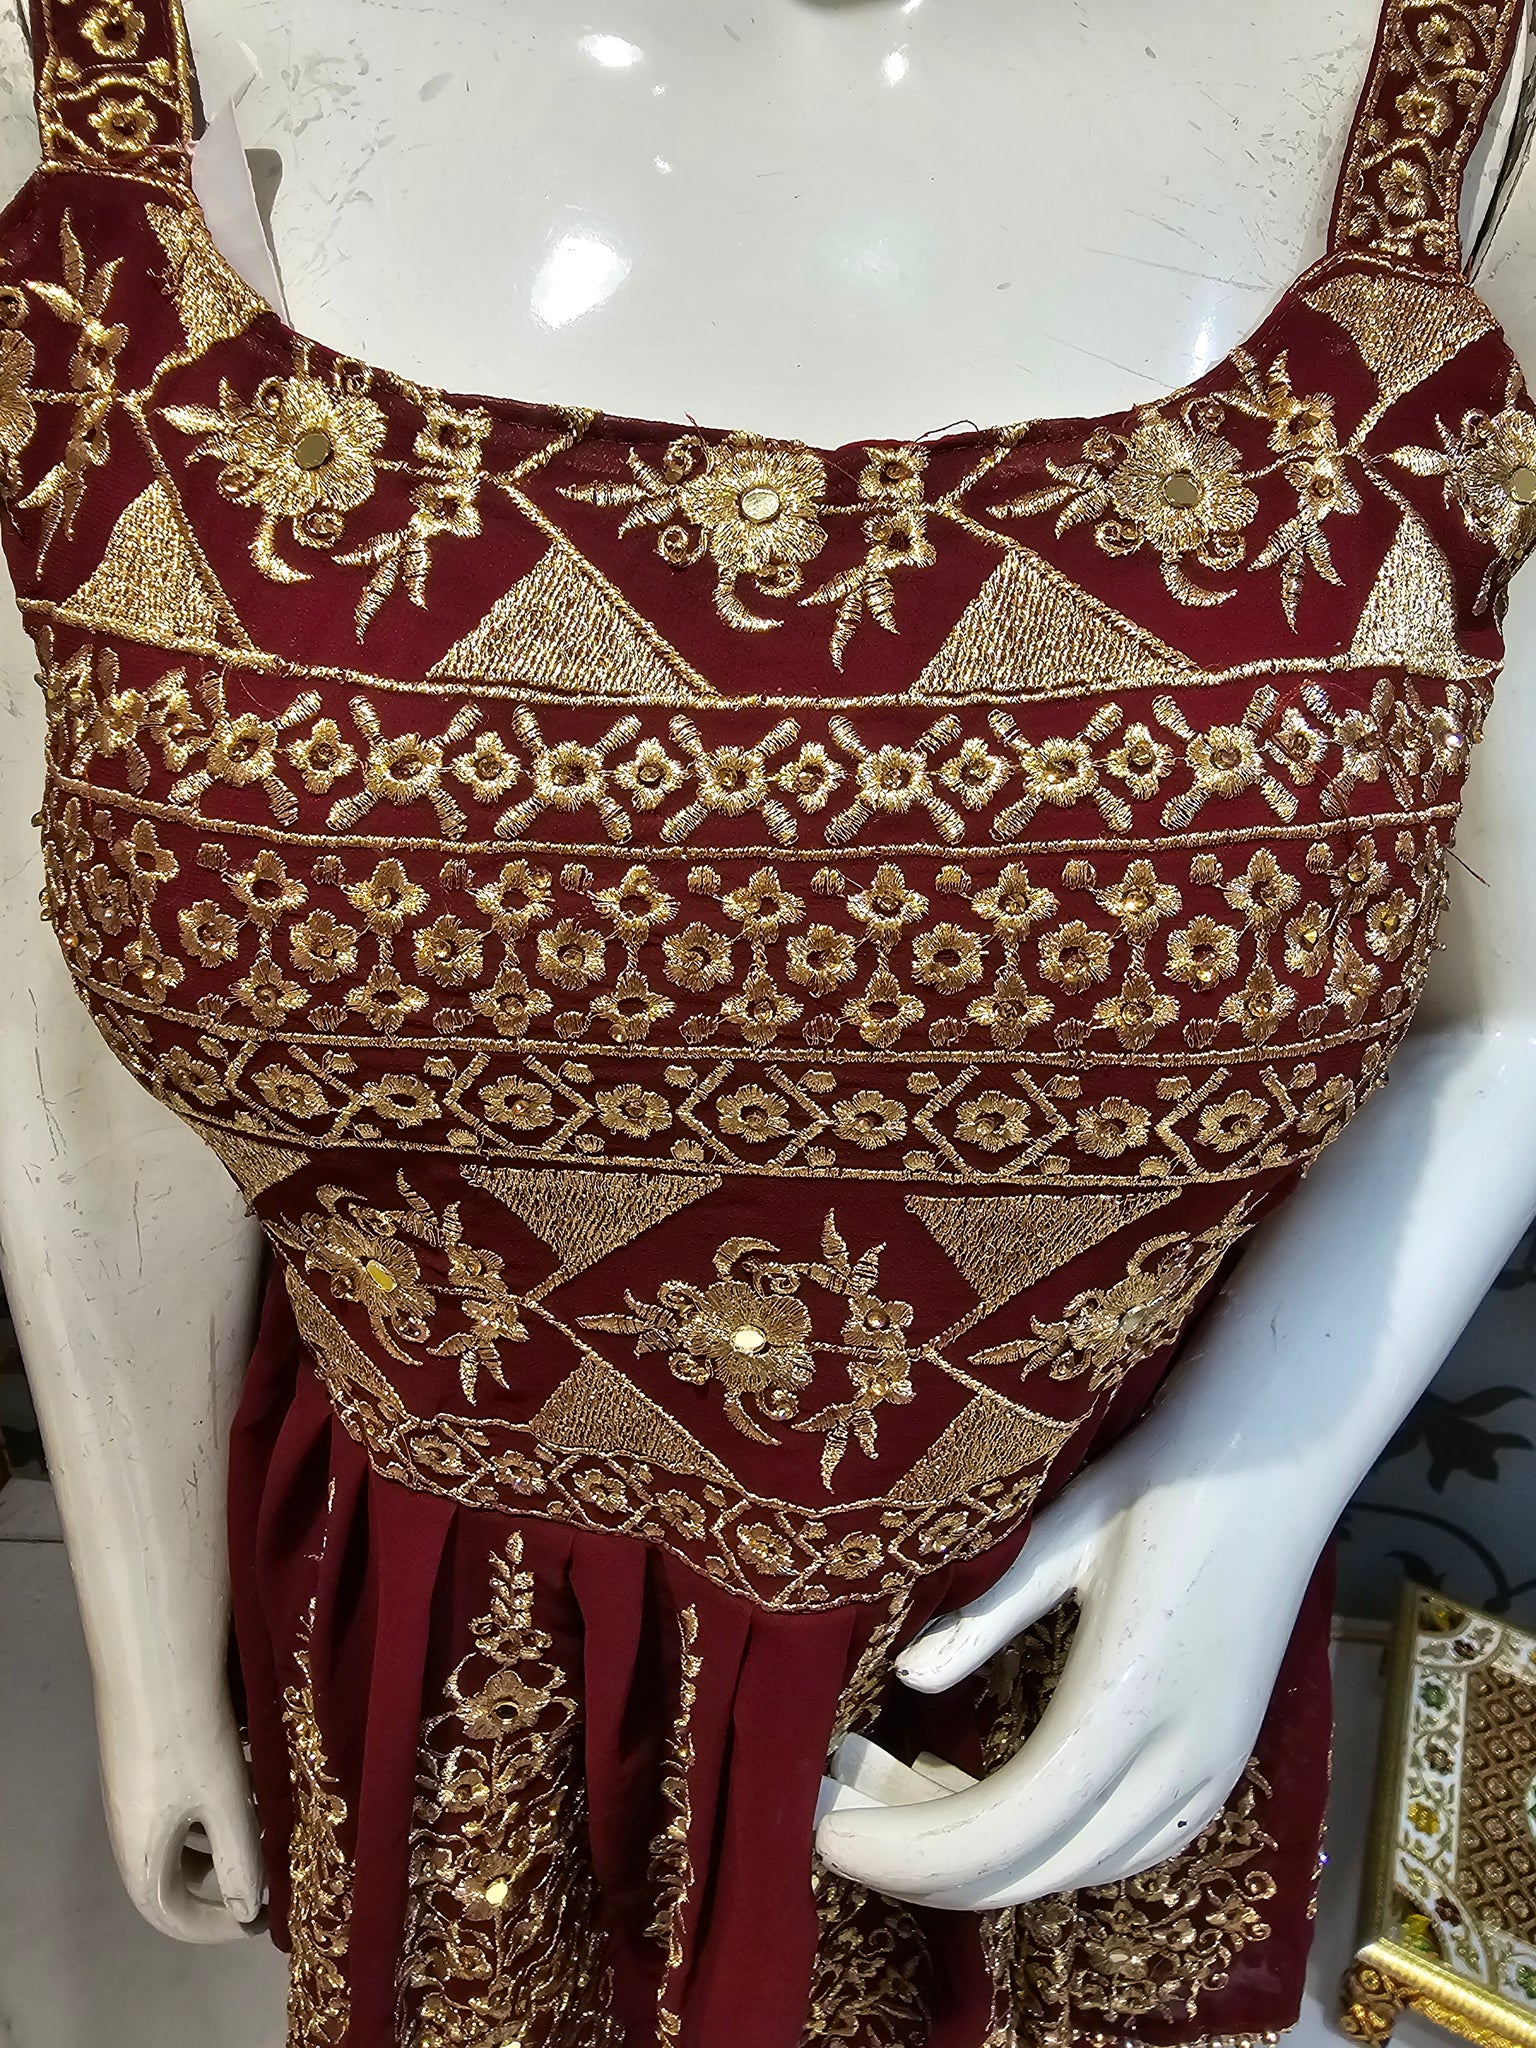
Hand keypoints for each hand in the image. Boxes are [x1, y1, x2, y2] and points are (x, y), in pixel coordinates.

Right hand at [97, 1683, 265, 1941]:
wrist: (154, 1659)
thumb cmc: (192, 1738)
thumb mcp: (225, 1802)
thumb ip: (239, 1860)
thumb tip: (248, 1911)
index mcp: (141, 1855)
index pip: (172, 1917)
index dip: (217, 1928)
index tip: (263, 1917)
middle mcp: (130, 1828)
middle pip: (174, 1877)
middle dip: (225, 1878)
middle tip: (272, 1868)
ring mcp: (135, 1791)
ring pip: (181, 1834)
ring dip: (223, 1835)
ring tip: (269, 1820)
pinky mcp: (146, 1758)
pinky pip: (180, 1799)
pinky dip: (214, 1800)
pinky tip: (250, 1773)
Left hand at [815, 1438, 1311, 1911]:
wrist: (1275, 1468)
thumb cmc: (1159, 1484)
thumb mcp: (1061, 1532)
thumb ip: (984, 1614)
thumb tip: (905, 1680)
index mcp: (1125, 1703)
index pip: (999, 1832)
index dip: (903, 1852)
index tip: (824, 1832)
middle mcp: (1176, 1763)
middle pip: (1031, 1871)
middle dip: (921, 1864)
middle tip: (836, 1817)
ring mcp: (1207, 1774)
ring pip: (1076, 1870)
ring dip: (978, 1857)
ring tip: (892, 1790)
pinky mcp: (1218, 1766)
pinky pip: (1121, 1848)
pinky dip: (1041, 1845)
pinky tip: (981, 1797)